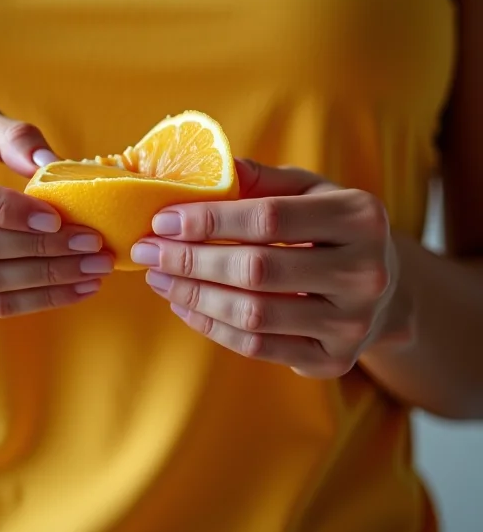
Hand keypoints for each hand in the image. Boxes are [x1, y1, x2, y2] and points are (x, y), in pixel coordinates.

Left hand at [131, 160, 413, 377]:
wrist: (385, 292)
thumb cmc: (333, 230)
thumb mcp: (312, 192)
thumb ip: (264, 179)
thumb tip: (206, 169)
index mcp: (360, 218)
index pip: (269, 218)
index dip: (209, 220)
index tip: (162, 220)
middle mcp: (366, 274)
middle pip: (257, 269)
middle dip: (189, 260)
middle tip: (146, 251)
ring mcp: (351, 324)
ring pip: (253, 314)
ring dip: (193, 295)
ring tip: (157, 278)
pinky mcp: (333, 361)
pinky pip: (257, 346)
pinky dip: (211, 325)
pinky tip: (184, 305)